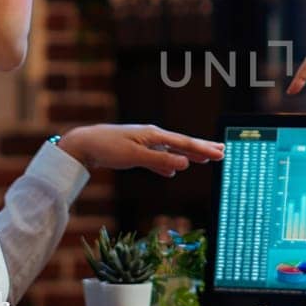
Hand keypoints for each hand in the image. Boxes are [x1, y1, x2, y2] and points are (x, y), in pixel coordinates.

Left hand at [57, 124, 222, 176]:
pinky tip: (172, 170)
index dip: (204, 150)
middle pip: (182, 143)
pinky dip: (169, 163)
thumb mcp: (135, 156)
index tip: (221, 153)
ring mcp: (144, 143)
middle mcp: (152, 136)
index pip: (184, 143)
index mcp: (154, 135)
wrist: (84, 144)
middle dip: (202, 148)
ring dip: (188, 154)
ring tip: (204, 158)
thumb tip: (185, 163)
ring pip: (172, 150)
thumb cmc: (108, 148)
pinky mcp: (136, 151)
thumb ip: (160, 160)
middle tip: (221, 151)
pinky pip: (159, 157)